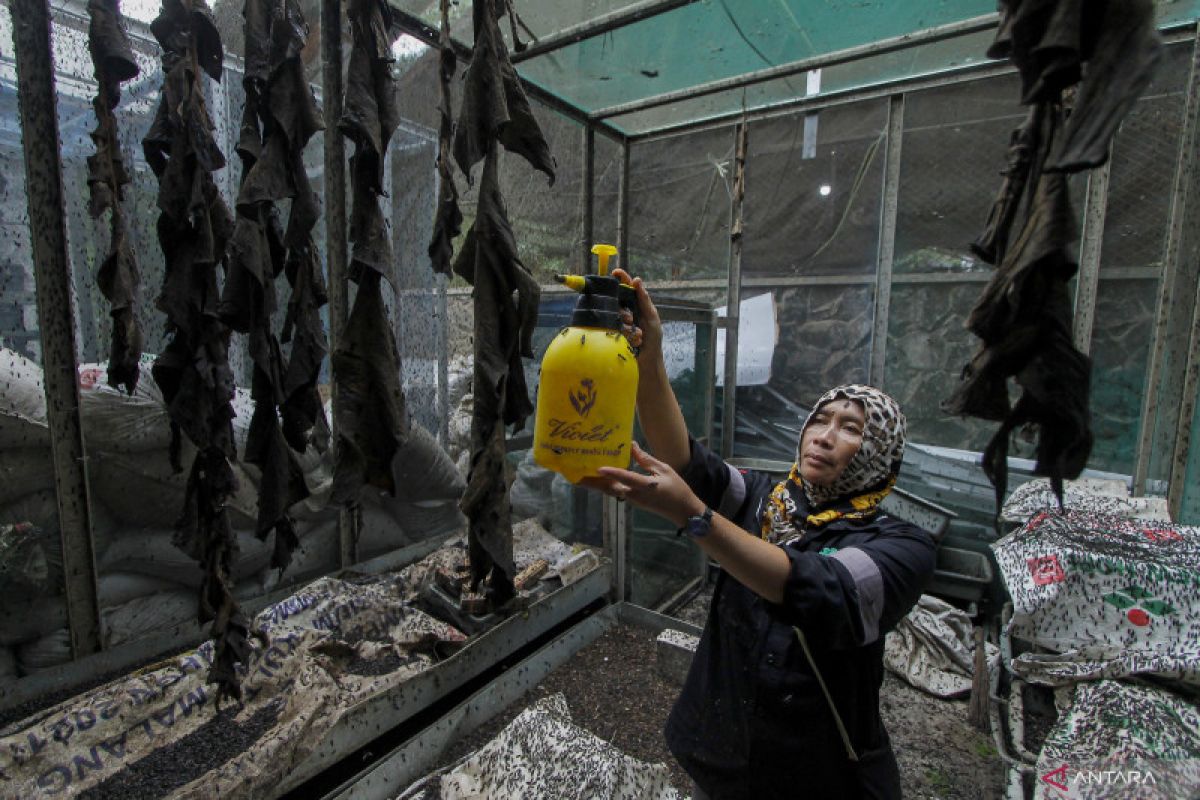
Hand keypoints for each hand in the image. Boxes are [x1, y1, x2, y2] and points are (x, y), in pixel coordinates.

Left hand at [579, 442, 705, 527]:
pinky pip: (616, 492)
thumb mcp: (663, 469)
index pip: (626, 478)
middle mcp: (634, 495)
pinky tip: (599, 477)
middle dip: (592, 483)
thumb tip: (630, 445)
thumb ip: (645, 459)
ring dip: (596, 484)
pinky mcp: (633, 501)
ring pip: (610, 491)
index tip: (598, 468)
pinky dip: (605, 485)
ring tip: (581, 474)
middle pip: (609, 488)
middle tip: (575, 474)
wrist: (682, 511)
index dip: (612, 472)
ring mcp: (632, 500)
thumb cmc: (676, 488)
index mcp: (645, 486)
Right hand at [612, 268, 662, 359]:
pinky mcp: (614, 333)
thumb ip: (644, 300)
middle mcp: (627, 311)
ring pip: (614, 315)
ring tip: (637, 334)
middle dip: (623, 311)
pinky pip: (612, 328)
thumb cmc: (653, 339)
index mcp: (637, 305)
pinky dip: (626, 335)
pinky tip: (635, 342)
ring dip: (626, 325)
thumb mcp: (651, 317)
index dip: (621, 278)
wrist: (648, 361)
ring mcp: (619, 322)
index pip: (628, 287)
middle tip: (630, 320)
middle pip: (617, 301)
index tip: (616, 272)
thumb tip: (636, 280)